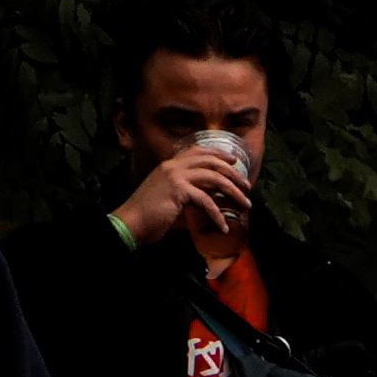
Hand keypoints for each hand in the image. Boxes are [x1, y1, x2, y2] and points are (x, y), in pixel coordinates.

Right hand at [113, 147, 252, 250]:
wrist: (130, 221)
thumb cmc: (148, 214)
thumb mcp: (168, 196)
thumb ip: (185, 191)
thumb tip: (206, 196)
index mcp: (170, 165)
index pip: (198, 151)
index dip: (219, 153)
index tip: (234, 161)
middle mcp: (173, 166)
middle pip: (212, 162)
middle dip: (233, 174)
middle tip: (247, 186)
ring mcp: (175, 176)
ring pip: (214, 179)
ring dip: (233, 192)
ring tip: (245, 204)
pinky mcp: (178, 191)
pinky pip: (206, 201)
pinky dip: (217, 215)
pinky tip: (223, 226)